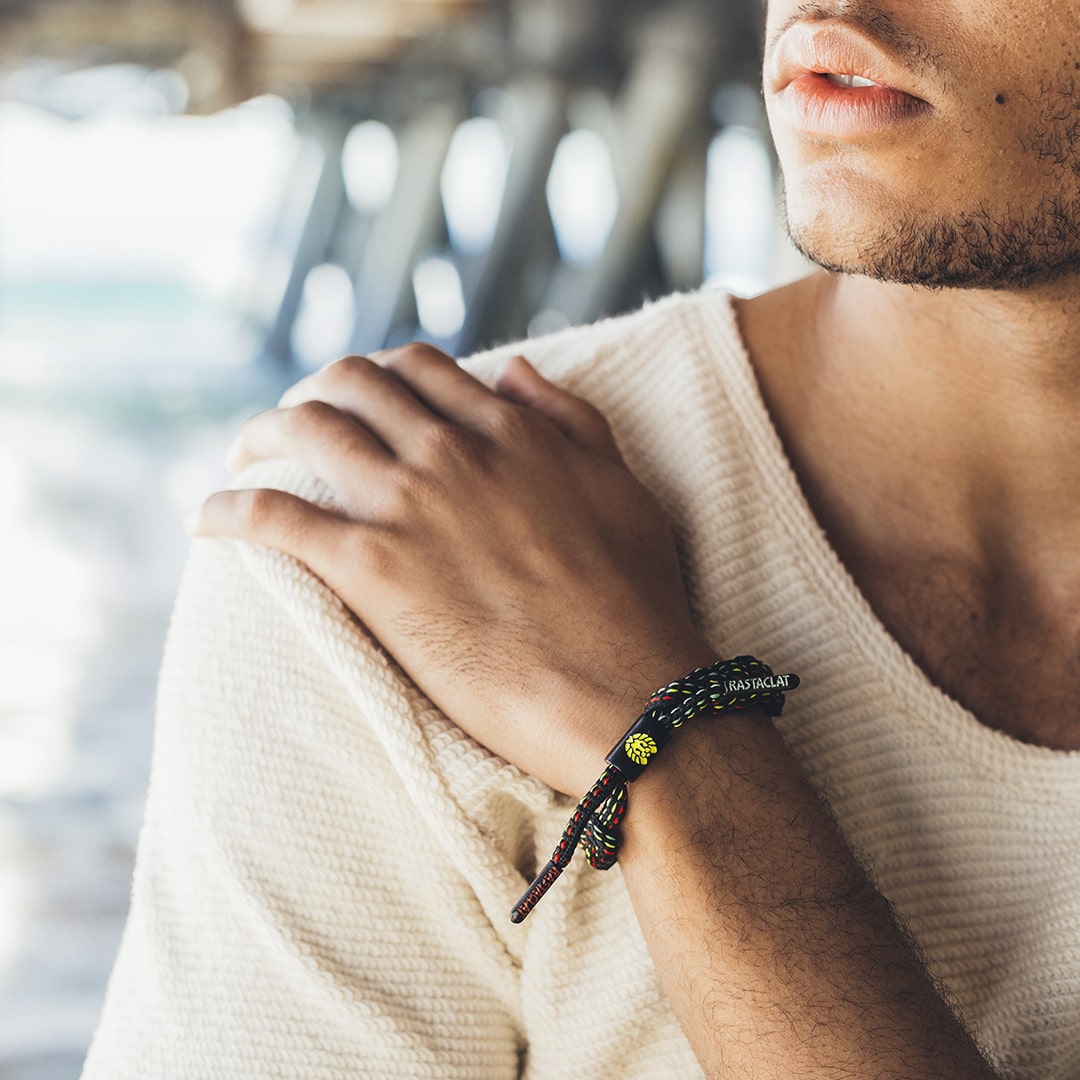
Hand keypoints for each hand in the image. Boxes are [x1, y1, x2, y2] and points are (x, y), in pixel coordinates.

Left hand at [186, 344, 713, 794]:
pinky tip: (204, 520)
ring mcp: (409, 505)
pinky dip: (228, 510)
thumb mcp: (623, 485)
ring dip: (259, 434)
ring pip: (304, 431)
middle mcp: (452, 452)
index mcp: (508, 431)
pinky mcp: (373, 568)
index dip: (376, 376)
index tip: (358, 401)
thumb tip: (514, 368)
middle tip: (292, 425)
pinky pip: (274, 517)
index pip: (419, 370)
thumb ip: (570, 418)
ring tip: (242, 459)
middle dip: (311, 391)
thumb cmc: (635, 596)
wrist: (625, 685)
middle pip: (351, 384)